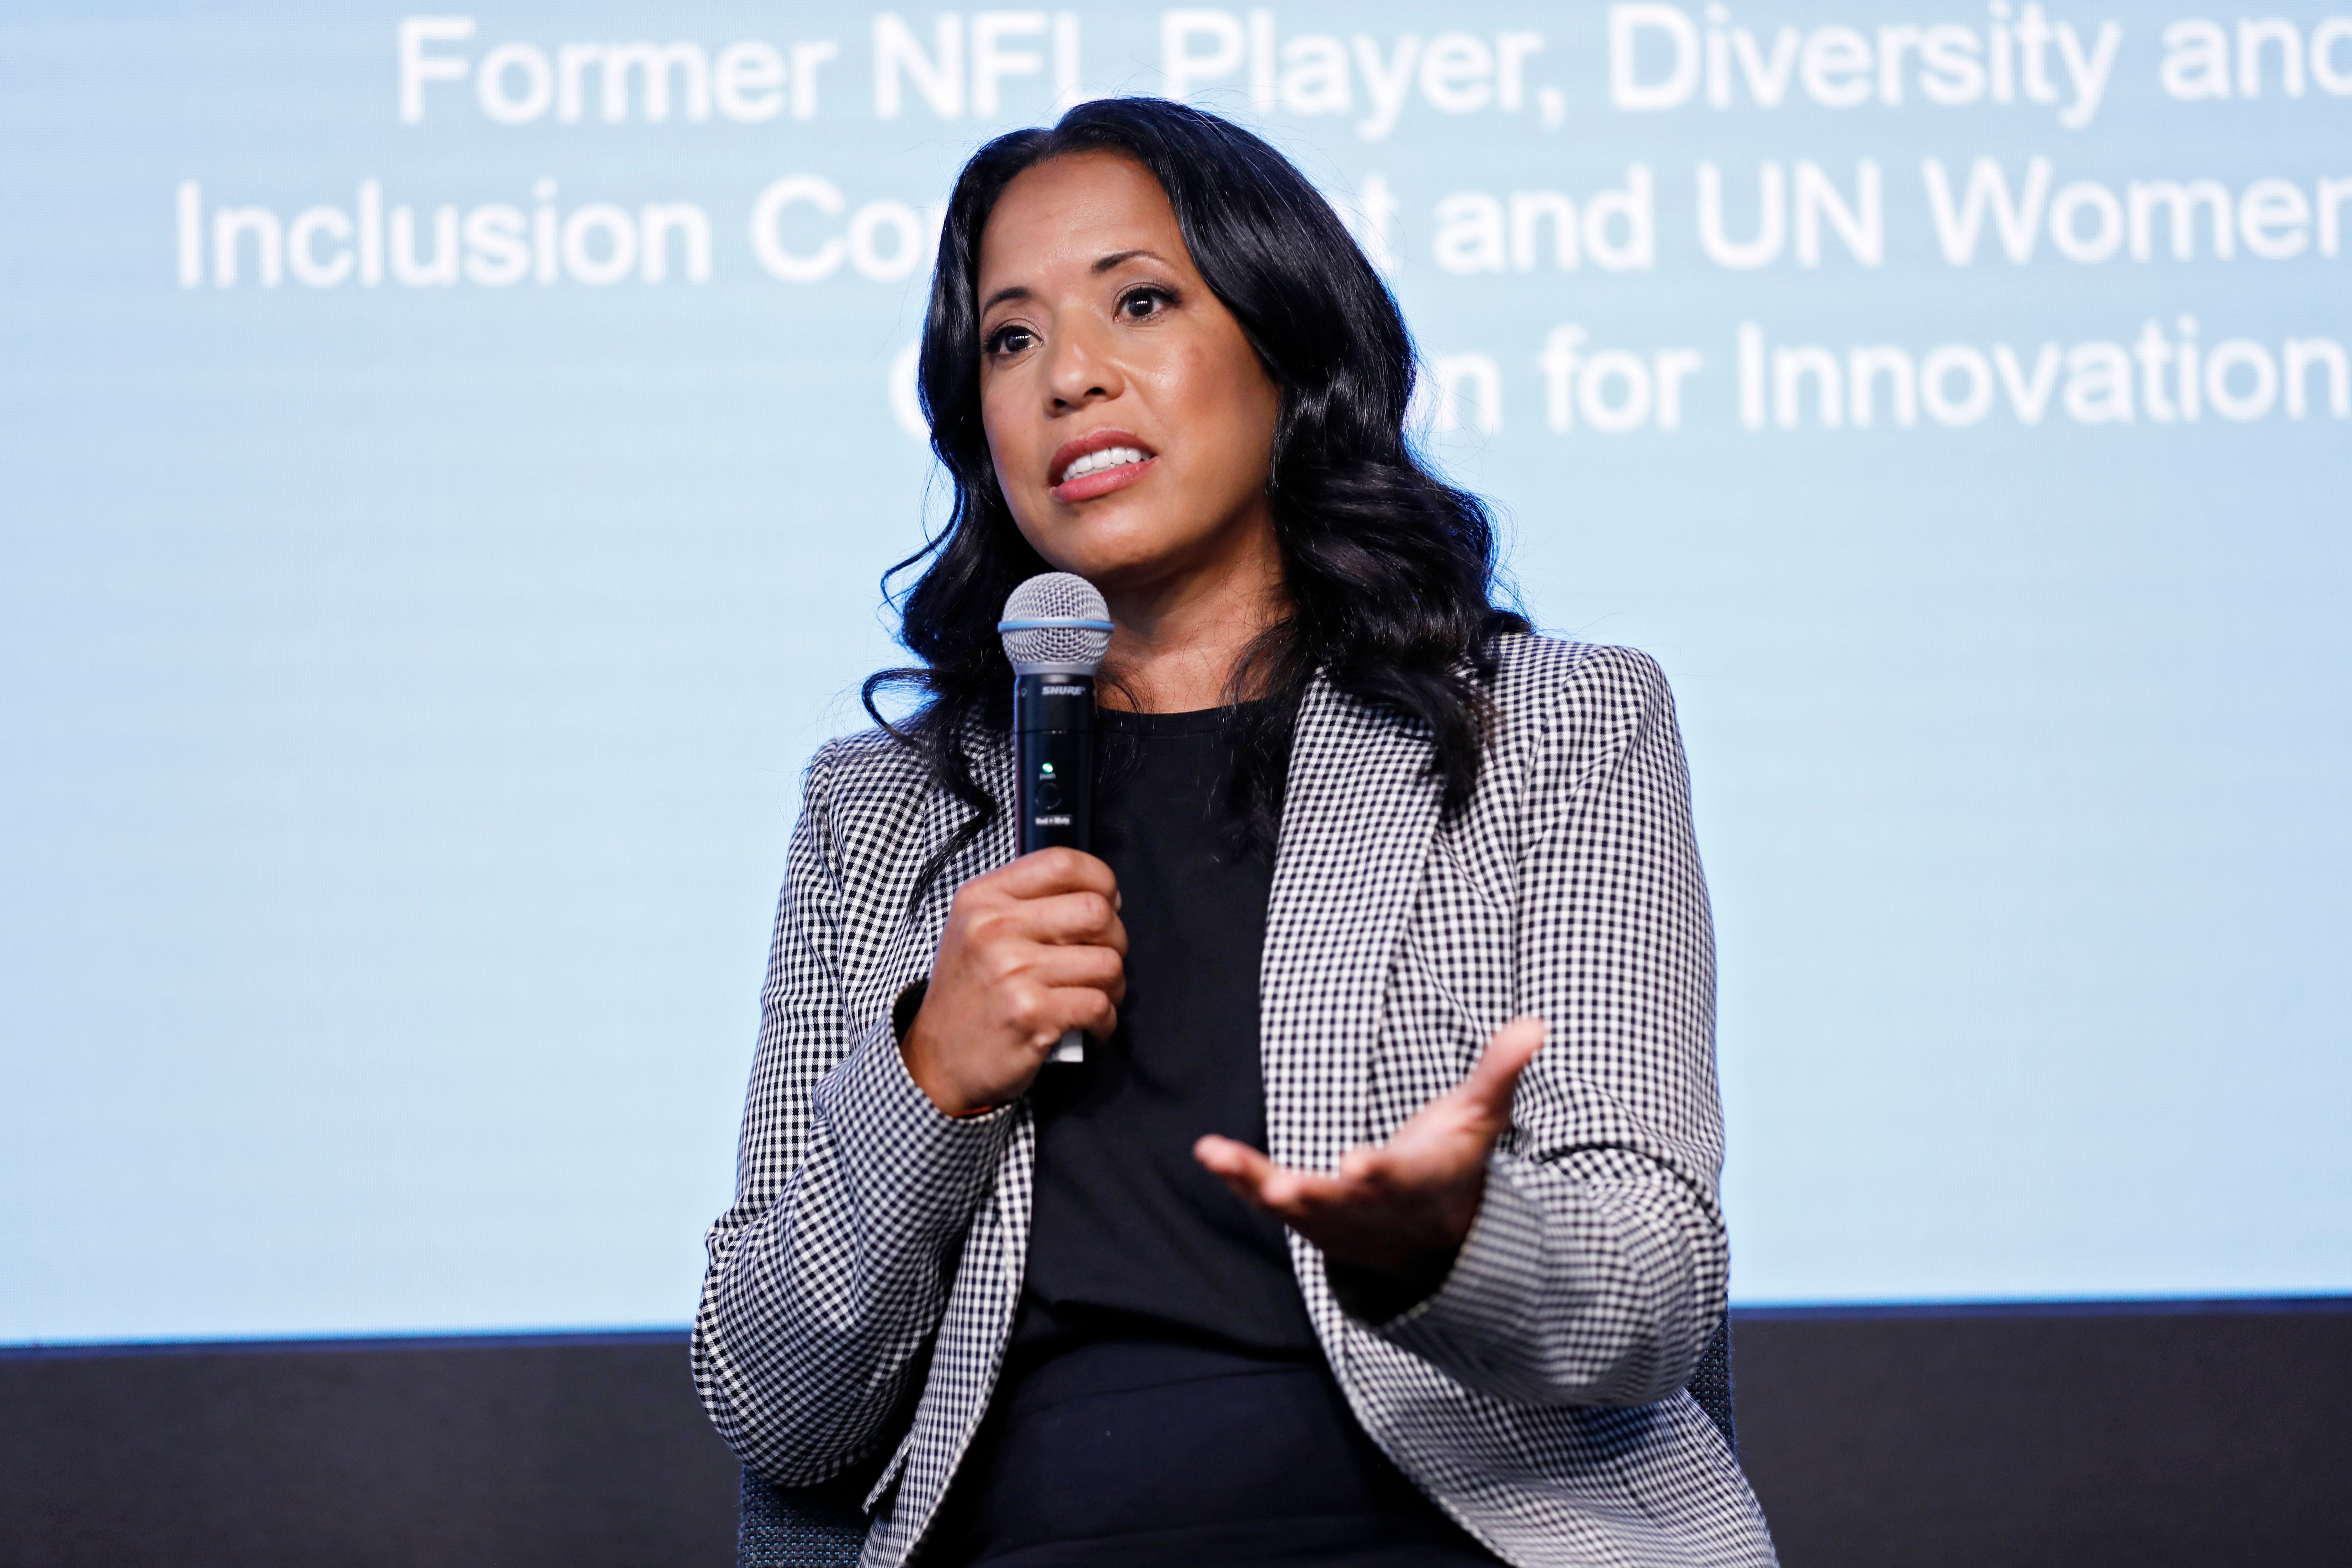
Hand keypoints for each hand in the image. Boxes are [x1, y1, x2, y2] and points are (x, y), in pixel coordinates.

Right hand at [902, 847, 1126, 1116]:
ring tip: (1094, 996)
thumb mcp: (978, 931)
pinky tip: (1089, 1026)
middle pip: (1096, 911)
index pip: (1062, 863)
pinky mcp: (1032, 1015)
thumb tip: (1104, 896)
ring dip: (1114, 985)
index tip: (1107, 903)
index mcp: (982, 899)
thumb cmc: (970, 994)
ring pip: (1107, 962)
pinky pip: (1100, 1005)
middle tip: (1102, 959)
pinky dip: (1106, 1021)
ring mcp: (1013, 972)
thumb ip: (1028, 903)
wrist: (937, 1061)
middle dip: (1116, 938)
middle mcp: (994, 928)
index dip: (1101, 881)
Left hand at [1194, 1017, 1543, 1288]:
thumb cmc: (1455, 1162)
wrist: (1433, 1237)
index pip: (1397, 1180)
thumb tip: (1537, 1023)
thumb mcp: (1481, 1117)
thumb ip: (1501, 1071)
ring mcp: (1335, 1217)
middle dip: (1313, 1195)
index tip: (1358, 1165)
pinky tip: (1208, 1153)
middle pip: (1339, 1204)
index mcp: (1417, 1183)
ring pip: (1292, 1206)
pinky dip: (1239, 1181)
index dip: (1378, 1173)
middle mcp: (1372, 1207)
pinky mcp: (1306, 1216)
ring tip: (1219, 1158)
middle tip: (1285, 1189)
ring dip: (1256, 1185)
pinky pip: (1266, 1200)